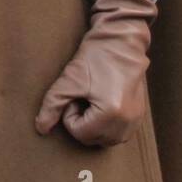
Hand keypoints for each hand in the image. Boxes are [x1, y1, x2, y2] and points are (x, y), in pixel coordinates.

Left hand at [35, 0, 156, 146]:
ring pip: (107, 139)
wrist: (121, 42)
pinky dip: (107, 124)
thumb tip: (41, 129)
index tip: (75, 95)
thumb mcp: (68, 81)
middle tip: (82, 97)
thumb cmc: (94, 59)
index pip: (80, 133)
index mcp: (111, 113)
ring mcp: (136, 119)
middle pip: (94, 139)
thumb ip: (51, 107)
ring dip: (94, 125)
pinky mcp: (140, 115)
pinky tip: (103, 102)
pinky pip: (120, 132)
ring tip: (92, 100)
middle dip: (82, 122)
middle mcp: (127, 121)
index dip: (70, 115)